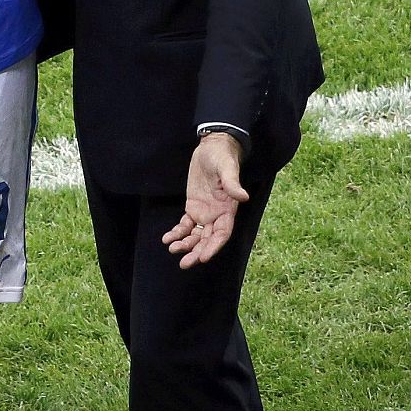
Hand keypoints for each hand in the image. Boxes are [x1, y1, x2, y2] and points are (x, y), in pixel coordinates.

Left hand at [162, 133, 249, 267]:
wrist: (212, 147)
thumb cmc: (222, 157)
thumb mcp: (227, 168)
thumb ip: (233, 183)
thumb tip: (244, 197)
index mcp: (228, 209)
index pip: (222, 233)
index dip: (214, 246)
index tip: (203, 257)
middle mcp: (217, 215)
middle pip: (208, 239)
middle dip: (197, 252)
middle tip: (184, 263)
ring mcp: (205, 212)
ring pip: (196, 235)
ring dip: (186, 244)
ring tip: (173, 250)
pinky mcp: (193, 206)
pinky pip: (186, 224)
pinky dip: (177, 232)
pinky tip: (167, 239)